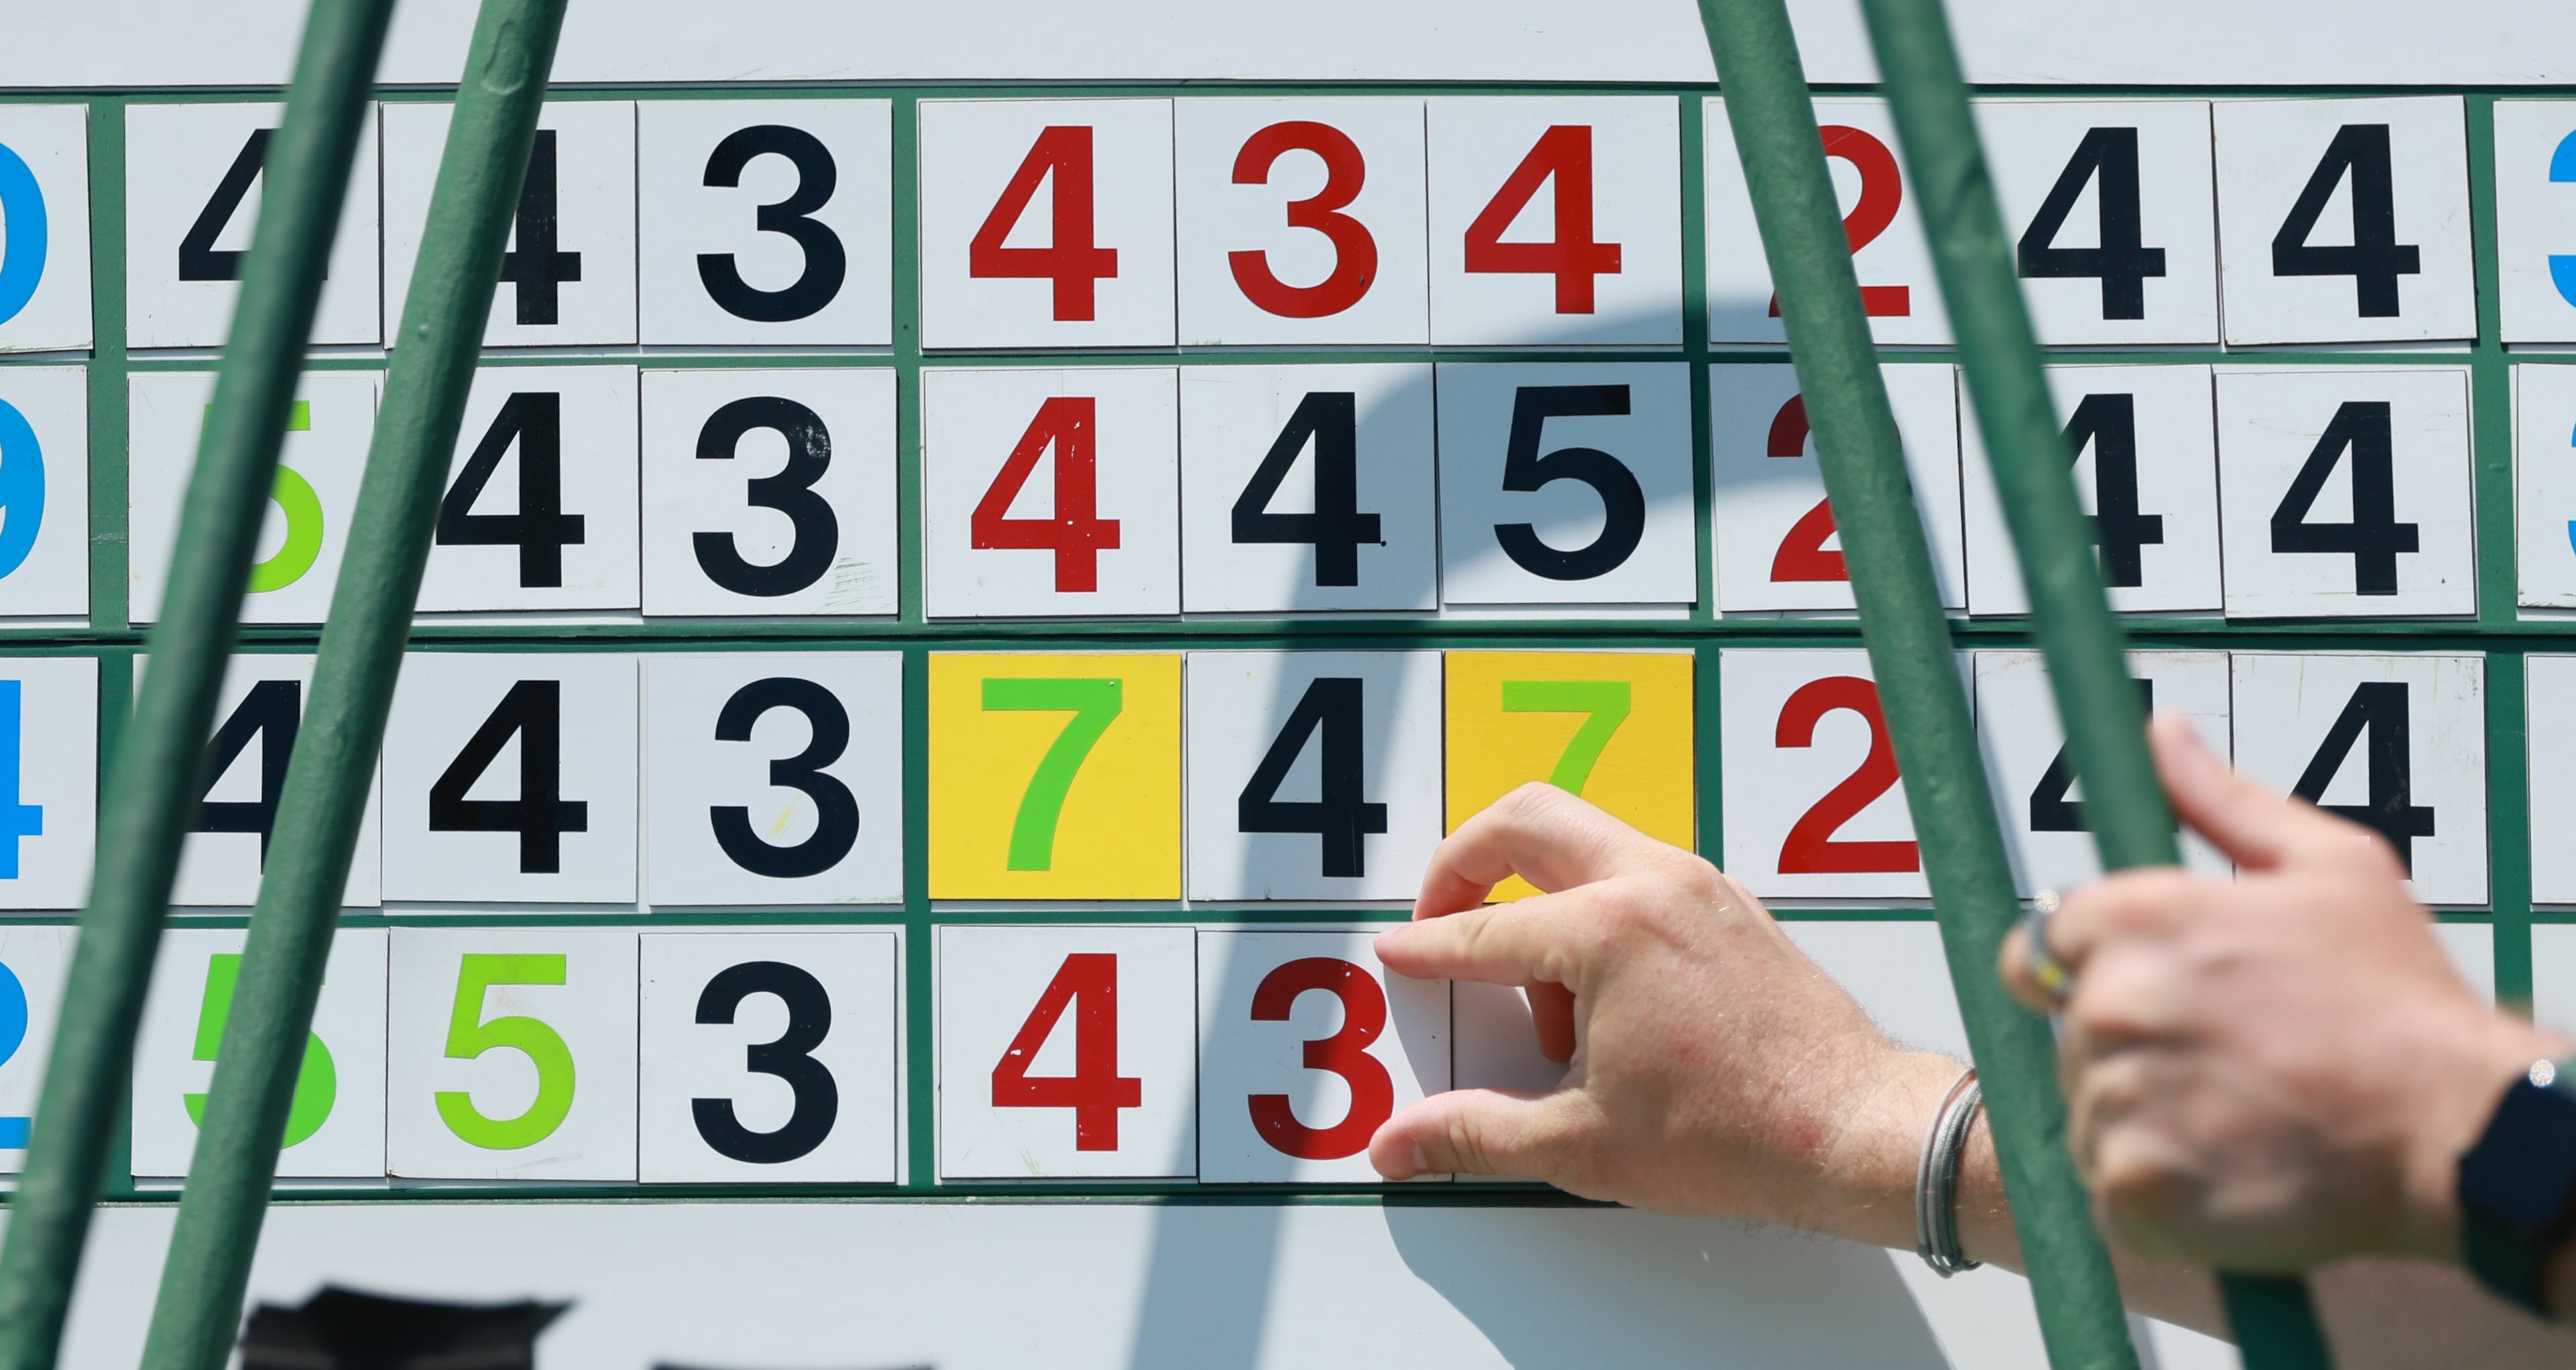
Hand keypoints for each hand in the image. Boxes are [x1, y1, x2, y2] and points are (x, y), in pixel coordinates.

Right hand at [1366, 782, 1957, 1247]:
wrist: (1853, 1129)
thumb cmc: (1740, 1134)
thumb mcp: (1584, 1143)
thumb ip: (1476, 1134)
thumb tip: (1399, 1143)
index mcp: (1609, 933)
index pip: (1483, 931)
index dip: (1426, 951)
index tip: (1397, 955)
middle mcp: (1653, 884)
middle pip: (1524, 820)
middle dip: (1463, 862)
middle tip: (1438, 919)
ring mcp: (1697, 884)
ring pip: (1582, 837)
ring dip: (1535, 894)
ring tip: (1542, 1000)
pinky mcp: (1727, 903)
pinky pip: (1634, 869)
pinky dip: (1593, 907)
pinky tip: (1600, 995)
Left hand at [2002, 712, 2565, 1272]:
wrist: (2459, 1130)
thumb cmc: (2399, 1003)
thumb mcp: (2329, 867)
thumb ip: (2222, 800)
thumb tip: (2162, 734)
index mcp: (2135, 919)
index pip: (2043, 944)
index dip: (2095, 969)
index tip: (2162, 994)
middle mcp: (2111, 1004)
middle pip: (2071, 1032)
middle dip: (2133, 1045)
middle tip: (2228, 1059)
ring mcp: (2118, 1100)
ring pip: (2091, 1112)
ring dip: (2147, 1120)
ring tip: (2239, 1113)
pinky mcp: (2135, 1189)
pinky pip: (2109, 1189)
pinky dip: (2159, 1191)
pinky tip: (2229, 1169)